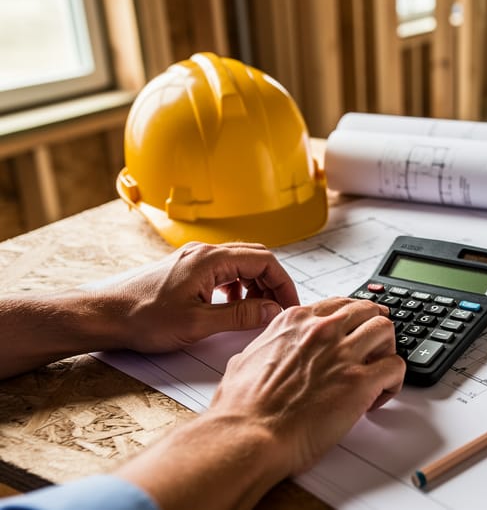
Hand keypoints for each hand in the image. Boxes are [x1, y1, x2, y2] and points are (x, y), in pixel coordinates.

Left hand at [110, 242, 299, 352]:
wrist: (105, 315)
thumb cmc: (143, 318)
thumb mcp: (198, 324)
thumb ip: (240, 315)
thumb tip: (272, 311)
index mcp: (211, 260)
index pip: (264, 260)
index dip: (283, 283)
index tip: (290, 305)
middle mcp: (204, 253)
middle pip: (255, 257)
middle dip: (273, 282)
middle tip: (279, 308)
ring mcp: (194, 259)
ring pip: (240, 263)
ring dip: (255, 284)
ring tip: (257, 310)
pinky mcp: (186, 269)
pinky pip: (223, 270)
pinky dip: (237, 285)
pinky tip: (232, 306)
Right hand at [115, 297, 404, 509]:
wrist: (248, 437)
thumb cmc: (241, 409)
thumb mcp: (244, 360)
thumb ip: (264, 348)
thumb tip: (266, 353)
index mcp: (294, 322)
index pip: (338, 305)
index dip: (350, 320)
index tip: (354, 332)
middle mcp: (321, 330)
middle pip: (367, 311)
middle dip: (373, 330)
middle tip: (373, 351)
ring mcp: (342, 353)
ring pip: (386, 329)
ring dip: (386, 350)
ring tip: (377, 373)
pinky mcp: (360, 381)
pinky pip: (396, 367)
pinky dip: (394, 381)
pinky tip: (377, 397)